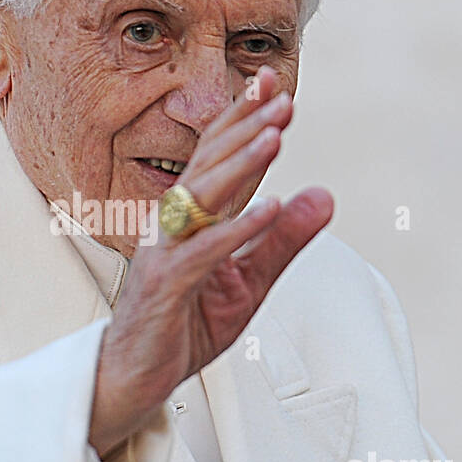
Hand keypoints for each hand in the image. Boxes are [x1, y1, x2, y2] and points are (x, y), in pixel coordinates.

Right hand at [89, 67, 332, 456]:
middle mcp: (174, 225)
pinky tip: (268, 209)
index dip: (243, 120)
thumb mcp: (249, 282)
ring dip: (241, 165)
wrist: (138, 376)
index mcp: (192, 219)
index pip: (218, 158)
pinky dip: (236, 229)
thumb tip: (323, 195)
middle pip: (209, 164)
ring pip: (202, 197)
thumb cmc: (184, 325)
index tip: (272, 85)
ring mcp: (165, 252)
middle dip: (246, 128)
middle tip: (281, 97)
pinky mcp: (165, 286)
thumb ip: (283, 240)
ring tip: (276, 137)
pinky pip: (203, 252)